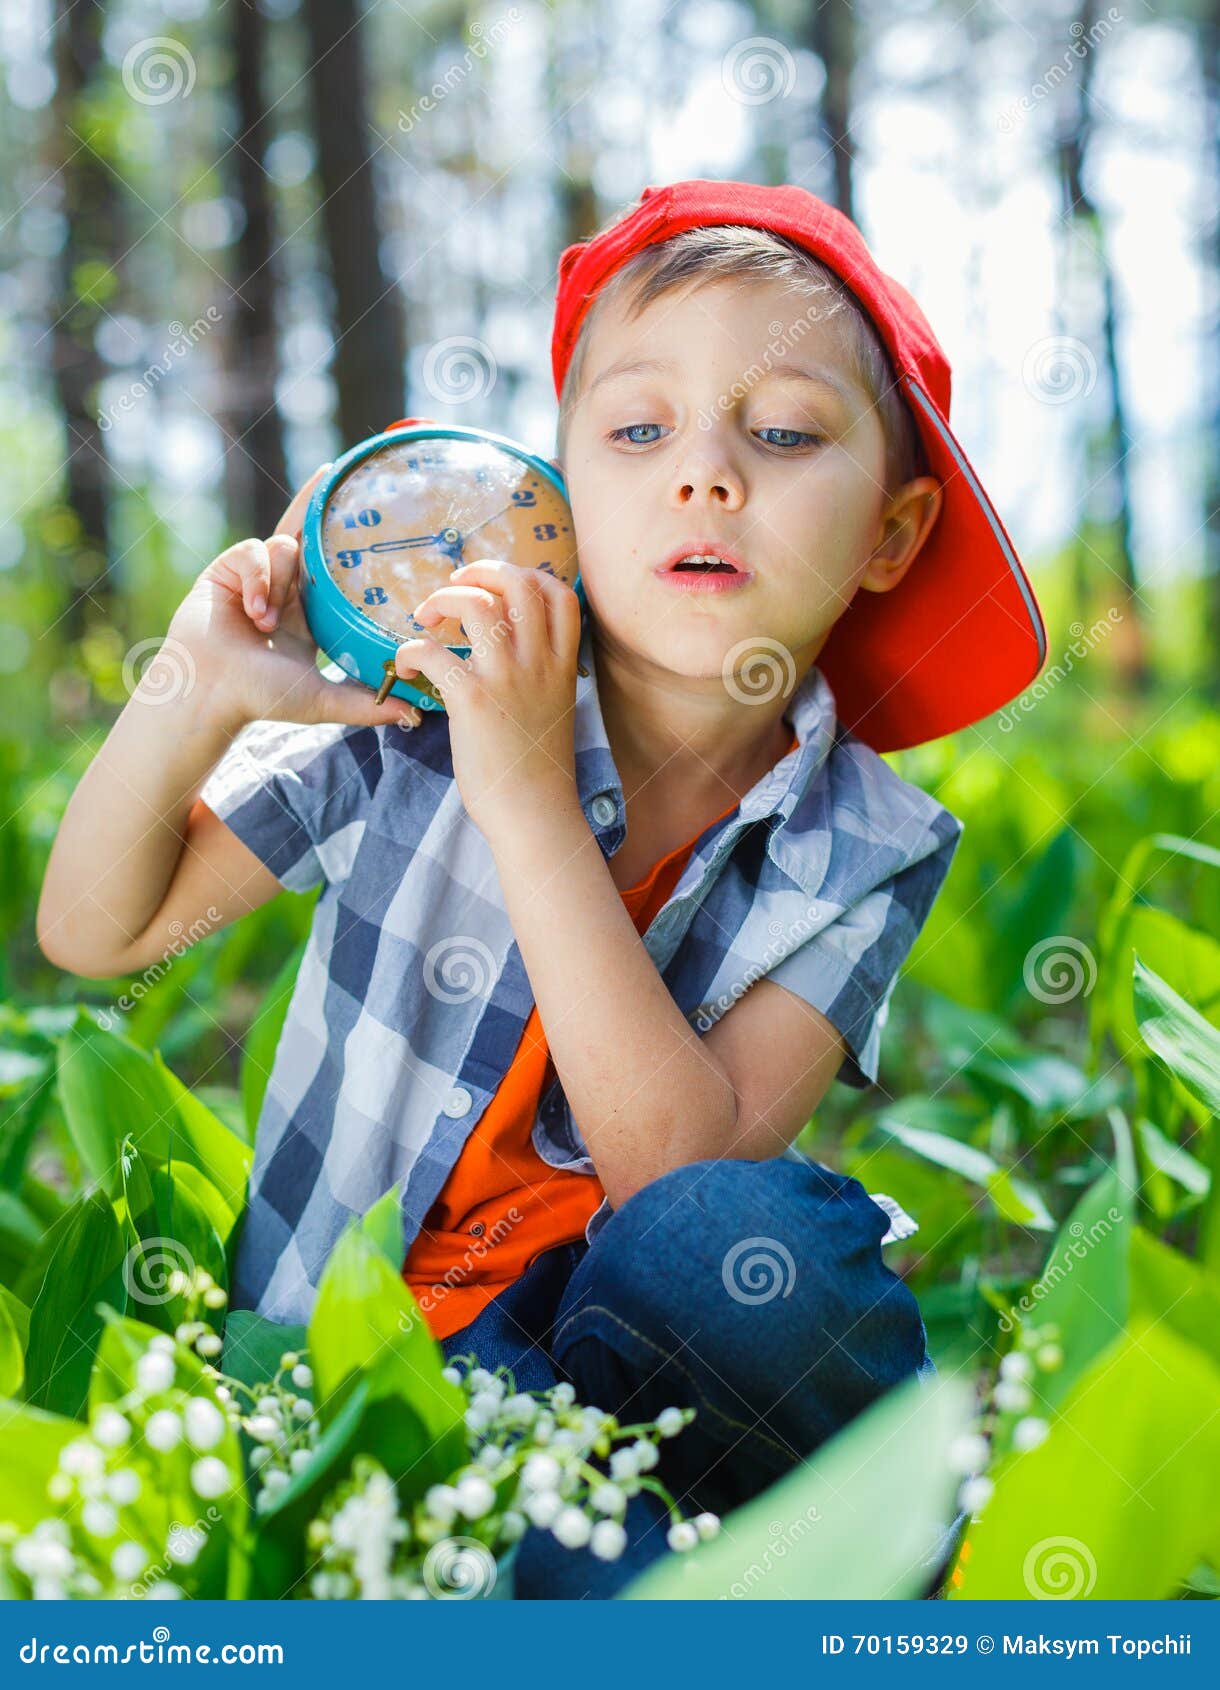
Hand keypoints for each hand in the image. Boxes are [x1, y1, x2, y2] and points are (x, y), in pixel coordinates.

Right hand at [165, 466, 422, 733]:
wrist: (210, 691)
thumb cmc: (261, 697)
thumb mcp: (324, 698)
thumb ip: (369, 703)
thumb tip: (416, 717)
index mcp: (306, 613)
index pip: (332, 567)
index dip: (345, 540)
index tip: (370, 513)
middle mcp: (283, 589)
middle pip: (304, 533)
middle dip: (315, 502)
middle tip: (332, 470)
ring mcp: (253, 576)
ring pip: (284, 547)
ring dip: (280, 583)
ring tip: (266, 624)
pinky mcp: (226, 568)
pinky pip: (255, 551)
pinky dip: (258, 580)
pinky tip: (251, 612)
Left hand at [395, 559, 582, 831]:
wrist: (534, 814)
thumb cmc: (537, 771)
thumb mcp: (553, 709)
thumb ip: (539, 674)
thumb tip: (509, 655)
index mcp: (561, 665)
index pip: (560, 594)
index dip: (528, 575)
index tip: (500, 587)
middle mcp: (539, 664)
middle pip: (519, 584)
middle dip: (481, 572)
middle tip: (454, 587)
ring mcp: (507, 679)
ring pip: (477, 605)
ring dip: (443, 600)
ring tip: (426, 618)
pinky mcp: (472, 701)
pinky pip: (432, 652)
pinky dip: (410, 649)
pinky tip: (405, 666)